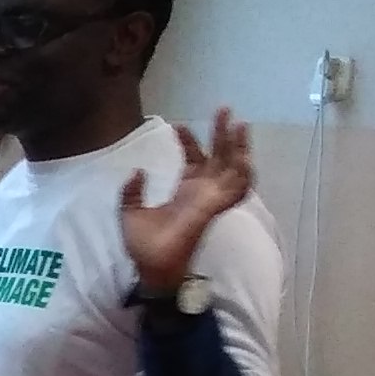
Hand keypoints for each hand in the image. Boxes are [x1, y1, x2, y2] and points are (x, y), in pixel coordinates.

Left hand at [120, 109, 252, 293]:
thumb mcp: (130, 212)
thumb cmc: (143, 245)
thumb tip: (136, 171)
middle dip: (222, 133)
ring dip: (240, 147)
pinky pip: (239, 188)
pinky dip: (244, 173)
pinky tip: (244, 156)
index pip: (194, 159)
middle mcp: (203, 192)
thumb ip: (131, 192)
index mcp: (186, 191)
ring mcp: (212, 199)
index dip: (189, 141)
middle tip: (224, 109)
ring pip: (234, 167)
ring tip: (240, 124)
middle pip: (219, 156)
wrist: (149, 266)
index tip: (178, 125)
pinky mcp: (216, 208)